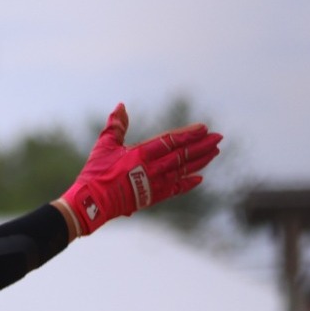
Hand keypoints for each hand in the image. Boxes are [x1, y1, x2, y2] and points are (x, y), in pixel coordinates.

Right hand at [56, 104, 222, 236]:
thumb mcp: (104, 146)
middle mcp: (151, 169)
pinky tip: (199, 178)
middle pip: (182, 155)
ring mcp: (153, 184)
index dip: (188, 134)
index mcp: (140, 155)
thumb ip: (116, 126)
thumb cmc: (95, 173)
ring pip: (182, 171)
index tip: (203, 128)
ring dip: (200, 161)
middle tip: (218, 138)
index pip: (170, 141)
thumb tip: (121, 106)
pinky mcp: (151, 197)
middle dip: (202, 146)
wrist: (91, 203)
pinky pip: (174, 189)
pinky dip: (187, 183)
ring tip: (214, 152)